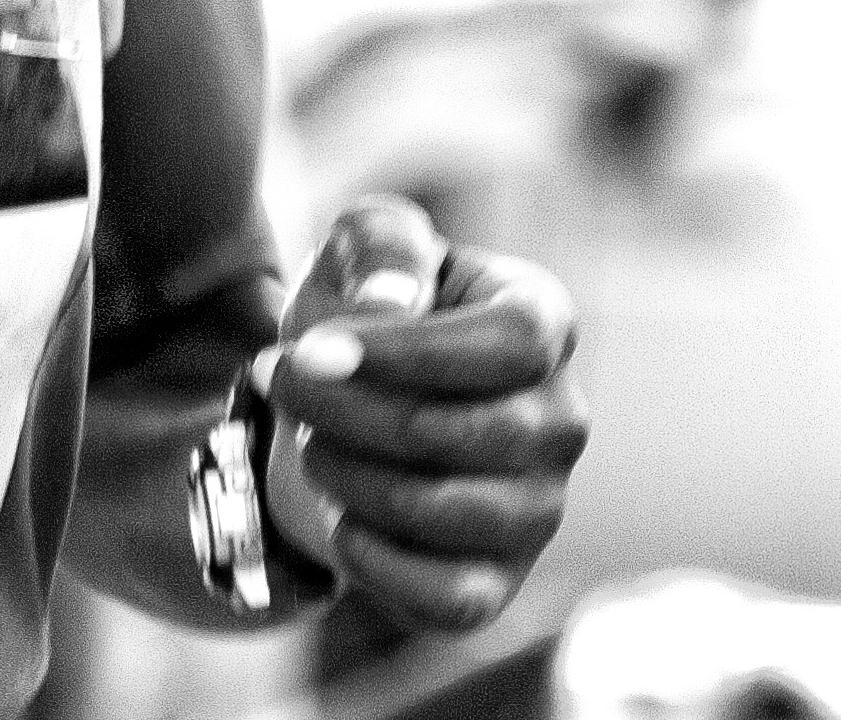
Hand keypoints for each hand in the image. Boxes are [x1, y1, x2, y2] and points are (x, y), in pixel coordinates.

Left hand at [257, 195, 584, 634]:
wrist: (339, 406)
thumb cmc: (363, 311)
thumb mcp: (360, 246)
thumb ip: (380, 244)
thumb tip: (392, 304)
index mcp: (543, 323)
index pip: (511, 344)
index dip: (406, 353)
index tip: (310, 350)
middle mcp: (561, 420)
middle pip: (460, 431)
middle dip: (344, 412)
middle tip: (280, 383)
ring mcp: (538, 509)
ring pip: (440, 512)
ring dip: (345, 475)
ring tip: (314, 441)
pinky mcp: (497, 582)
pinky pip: (444, 596)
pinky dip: (370, 556)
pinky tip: (341, 514)